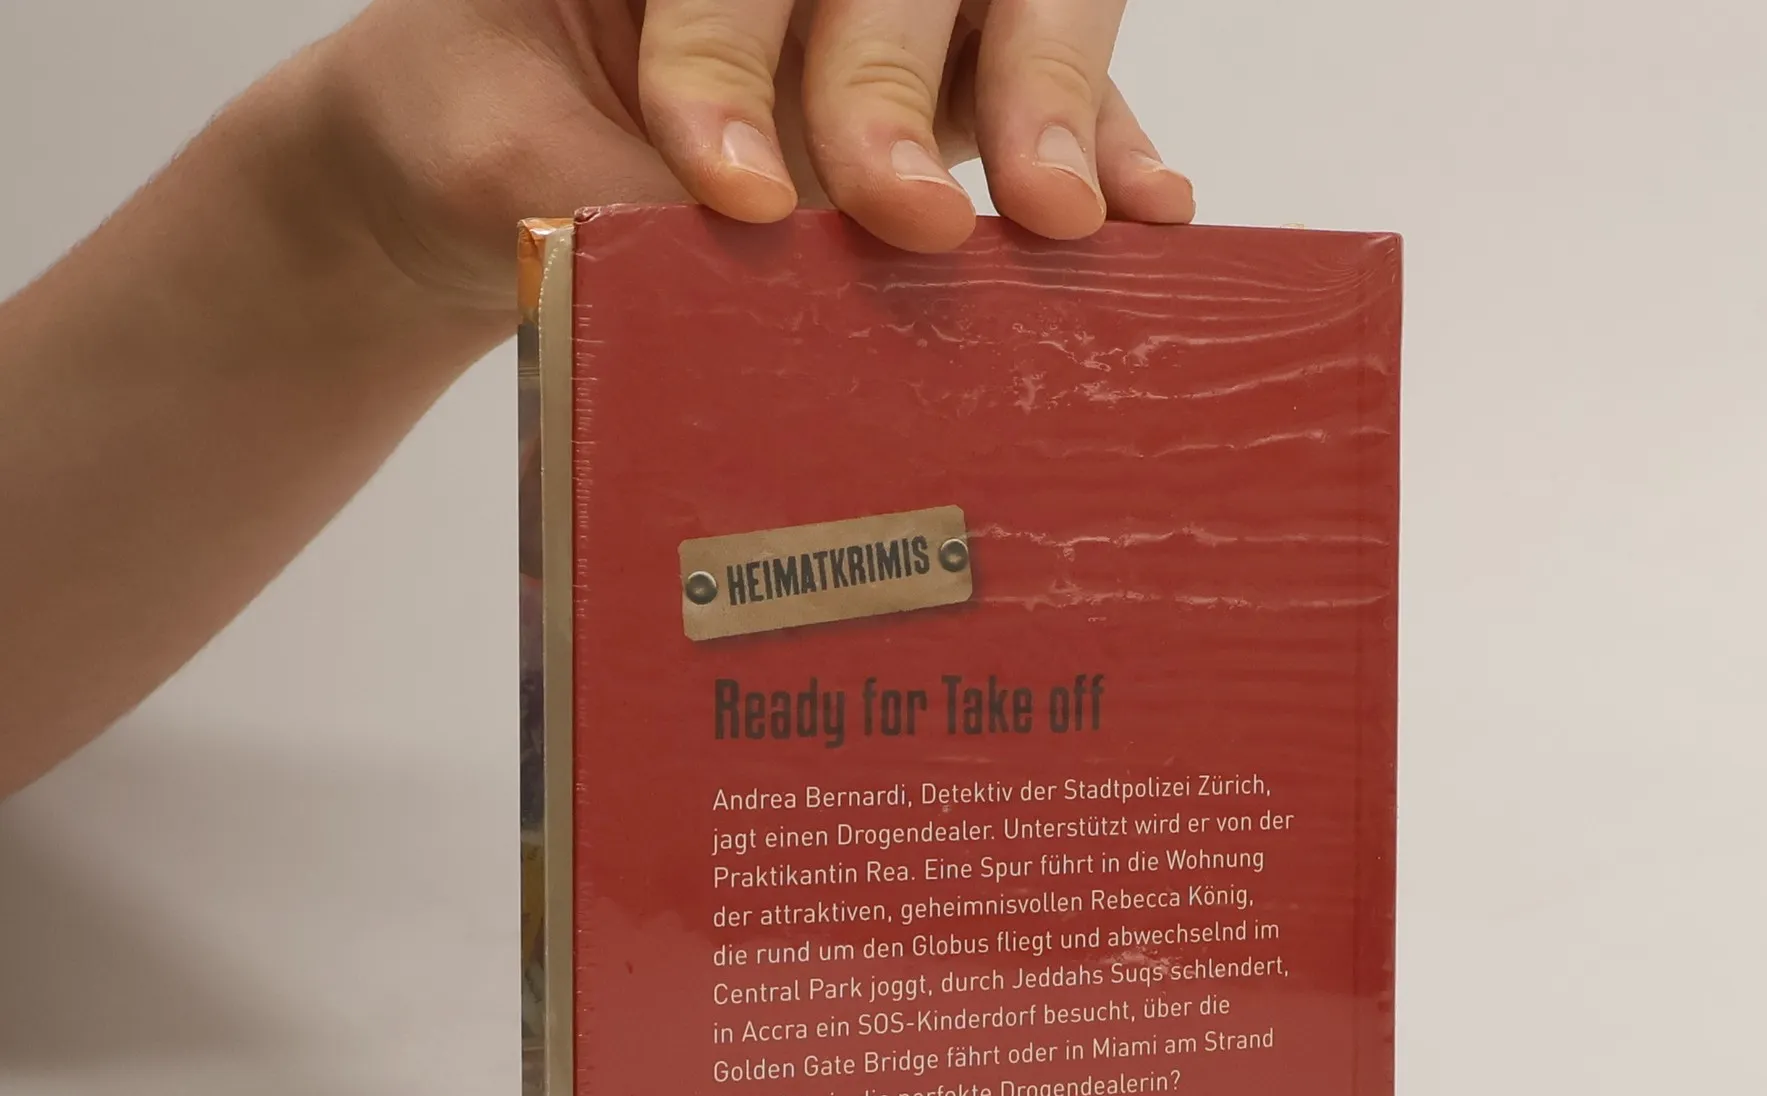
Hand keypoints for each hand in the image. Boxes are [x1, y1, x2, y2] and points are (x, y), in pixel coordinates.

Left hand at [319, 0, 1192, 313]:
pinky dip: (1107, 146)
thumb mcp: (488, 148)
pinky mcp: (970, 79)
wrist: (499, 155)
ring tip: (1061, 215)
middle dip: (895, 86)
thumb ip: (574, 182)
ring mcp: (907, 4)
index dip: (729, 65)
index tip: (728, 192)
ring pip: (1012, 1)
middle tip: (905, 215)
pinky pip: (1068, 92)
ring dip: (1042, 103)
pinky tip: (1148, 213)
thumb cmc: (487, 126)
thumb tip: (700, 267)